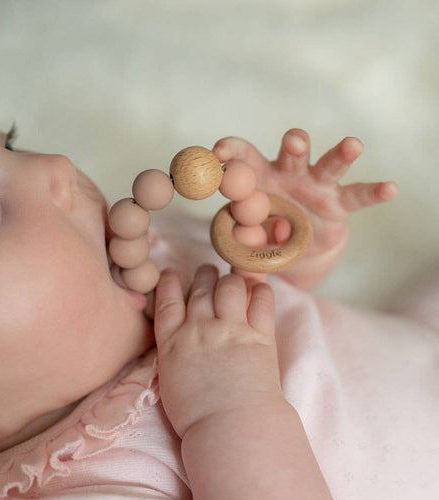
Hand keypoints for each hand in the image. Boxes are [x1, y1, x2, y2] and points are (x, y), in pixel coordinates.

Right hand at [154, 264, 280, 438]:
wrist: (229, 430)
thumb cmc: (196, 417)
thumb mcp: (171, 380)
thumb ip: (175, 353)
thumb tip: (181, 340)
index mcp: (173, 343)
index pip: (167, 302)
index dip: (169, 283)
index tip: (172, 272)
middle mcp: (199, 329)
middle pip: (200, 289)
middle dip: (204, 275)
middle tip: (207, 272)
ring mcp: (230, 329)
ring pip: (229, 287)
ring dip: (230, 278)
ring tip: (233, 275)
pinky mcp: (259, 336)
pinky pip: (261, 301)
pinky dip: (260, 290)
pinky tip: (259, 288)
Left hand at [212, 130, 399, 288]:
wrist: (291, 251)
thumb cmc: (261, 235)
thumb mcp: (245, 238)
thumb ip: (241, 238)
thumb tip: (241, 237)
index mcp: (259, 178)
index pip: (244, 157)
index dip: (232, 151)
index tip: (218, 151)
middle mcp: (289, 175)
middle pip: (292, 153)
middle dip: (295, 144)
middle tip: (294, 140)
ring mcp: (316, 187)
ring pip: (328, 166)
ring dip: (340, 155)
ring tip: (353, 145)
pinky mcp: (339, 204)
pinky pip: (358, 197)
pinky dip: (373, 193)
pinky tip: (390, 189)